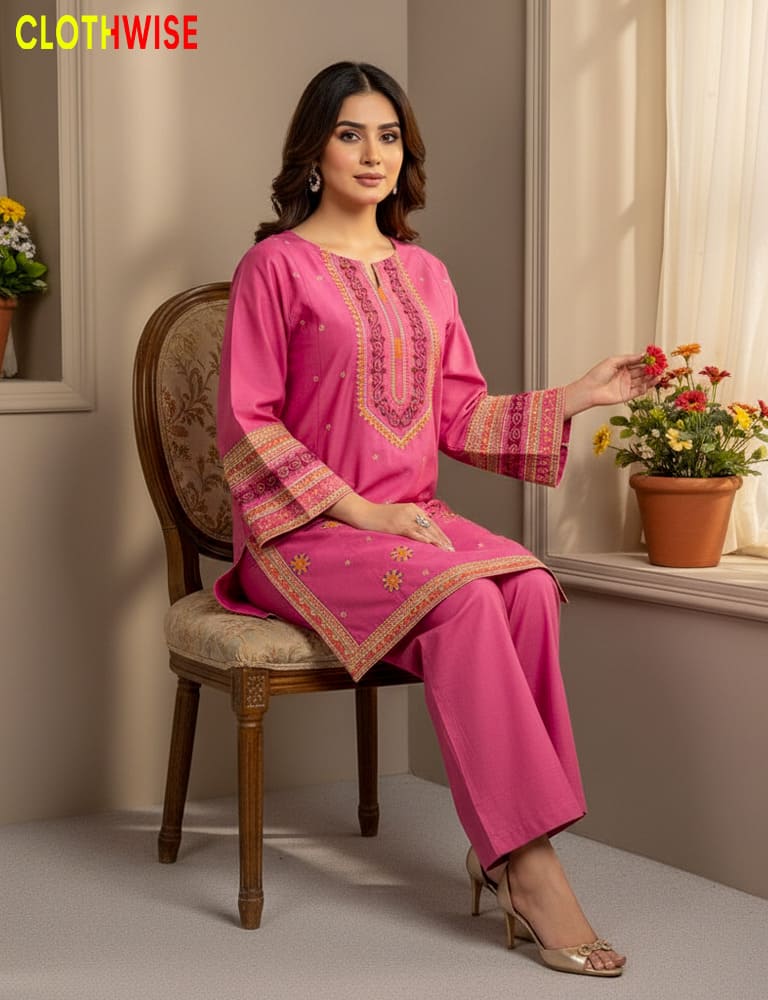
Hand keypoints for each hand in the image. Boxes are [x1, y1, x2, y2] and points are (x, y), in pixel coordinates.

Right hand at [326, 495, 454, 550]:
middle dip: (442, 540)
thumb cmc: (376, 517)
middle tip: (452, 551)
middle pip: (431, 527)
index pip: (431, 523)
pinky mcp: (397, 526)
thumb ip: (407, 522)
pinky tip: (431, 547)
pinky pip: (413, 534)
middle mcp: (411, 512)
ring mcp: (404, 518)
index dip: (441, 534)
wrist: (361, 512)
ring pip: (425, 531)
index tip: (448, 544)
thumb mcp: (395, 516)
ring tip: (445, 552)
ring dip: (436, 542)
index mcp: (412, 509)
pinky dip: (423, 540)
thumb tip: (418, 535)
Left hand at [564, 353, 656, 417]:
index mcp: (622, 367)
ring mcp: (626, 386)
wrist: (589, 390)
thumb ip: (629, 358)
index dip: (647, 361)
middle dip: (651, 369)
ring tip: (659, 374)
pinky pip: (639, 391)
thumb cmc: (597, 374)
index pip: (637, 363)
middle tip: (661, 366)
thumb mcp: (613, 361)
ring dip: (651, 378)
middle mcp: (625, 376)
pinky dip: (646, 387)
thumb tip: (642, 355)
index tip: (656, 357)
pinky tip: (653, 382)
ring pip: (642, 381)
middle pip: (642, 372)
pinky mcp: (626, 395)